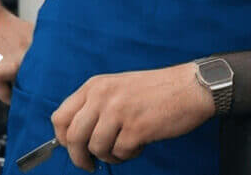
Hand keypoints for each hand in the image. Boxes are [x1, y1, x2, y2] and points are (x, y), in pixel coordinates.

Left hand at [51, 63, 214, 171]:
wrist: (190, 87)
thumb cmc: (156, 91)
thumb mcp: (118, 88)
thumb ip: (95, 107)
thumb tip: (74, 137)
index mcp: (95, 86)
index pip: (60, 117)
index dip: (62, 139)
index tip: (73, 148)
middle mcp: (103, 96)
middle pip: (73, 137)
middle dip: (79, 157)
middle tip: (90, 164)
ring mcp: (119, 111)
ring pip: (95, 148)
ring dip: (109, 155)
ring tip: (124, 147)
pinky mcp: (136, 127)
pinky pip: (120, 153)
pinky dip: (128, 155)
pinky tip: (139, 144)